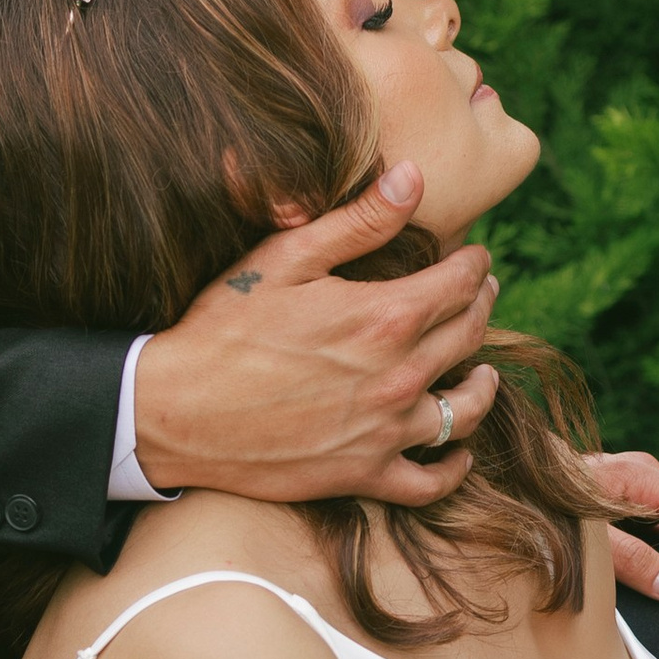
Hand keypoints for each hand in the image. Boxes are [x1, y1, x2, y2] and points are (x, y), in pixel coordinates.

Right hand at [133, 163, 501, 506]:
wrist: (174, 412)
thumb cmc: (221, 328)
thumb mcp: (284, 259)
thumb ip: (358, 221)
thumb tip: (414, 177)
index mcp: (384, 316)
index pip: (460, 284)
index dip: (474, 265)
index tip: (474, 257)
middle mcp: (397, 375)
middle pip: (468, 337)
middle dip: (481, 308)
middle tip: (482, 295)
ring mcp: (383, 432)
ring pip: (464, 411)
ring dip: (483, 386)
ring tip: (483, 372)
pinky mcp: (362, 475)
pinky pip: (429, 482)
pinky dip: (453, 468)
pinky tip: (457, 454)